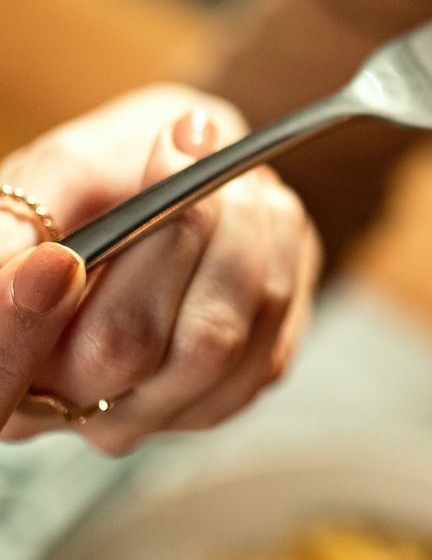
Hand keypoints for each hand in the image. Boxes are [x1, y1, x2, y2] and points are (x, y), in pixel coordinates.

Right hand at [0, 84, 321, 453]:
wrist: (190, 172)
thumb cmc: (111, 172)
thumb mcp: (60, 171)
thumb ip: (28, 219)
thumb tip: (19, 265)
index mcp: (4, 355)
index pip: (3, 374)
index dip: (22, 329)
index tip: (56, 261)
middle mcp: (68, 404)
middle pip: (124, 346)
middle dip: (172, 232)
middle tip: (187, 150)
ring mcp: (152, 409)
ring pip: (212, 341)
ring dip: (239, 235)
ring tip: (231, 181)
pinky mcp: (226, 394)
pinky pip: (268, 335)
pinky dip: (276, 256)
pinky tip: (258, 217)